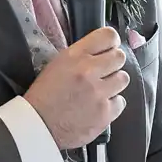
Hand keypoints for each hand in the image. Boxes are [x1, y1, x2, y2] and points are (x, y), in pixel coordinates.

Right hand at [25, 27, 127, 148]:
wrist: (38, 125)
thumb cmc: (43, 96)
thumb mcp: (57, 65)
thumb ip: (81, 56)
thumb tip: (102, 51)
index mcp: (75, 56)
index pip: (108, 36)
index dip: (112, 42)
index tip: (110, 48)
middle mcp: (89, 71)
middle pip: (120, 57)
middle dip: (113, 64)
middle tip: (105, 72)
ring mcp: (99, 93)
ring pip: (123, 79)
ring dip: (114, 84)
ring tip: (100, 91)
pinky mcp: (105, 113)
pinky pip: (120, 102)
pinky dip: (112, 105)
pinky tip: (98, 106)